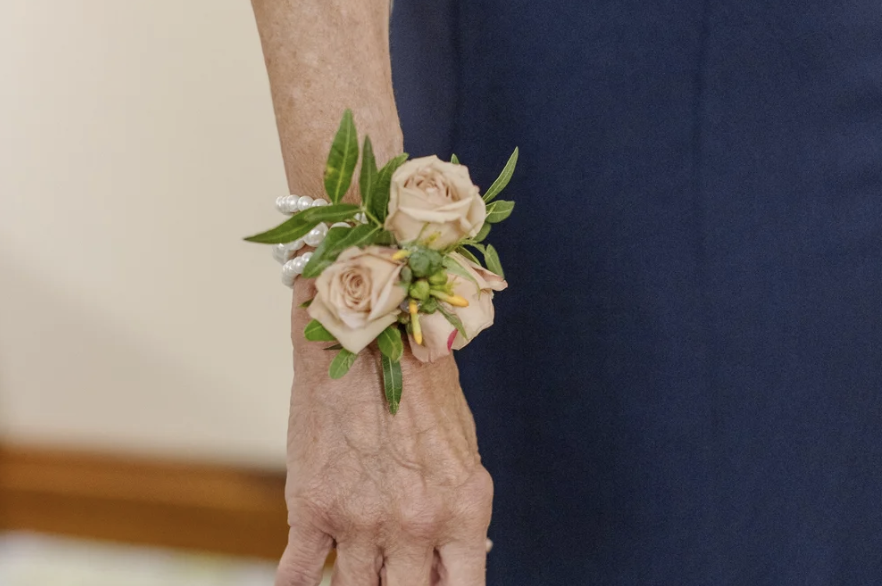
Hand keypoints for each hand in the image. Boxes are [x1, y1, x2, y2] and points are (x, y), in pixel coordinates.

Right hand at [275, 282, 493, 585]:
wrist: (366, 334)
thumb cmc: (420, 384)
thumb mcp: (461, 448)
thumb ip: (459, 509)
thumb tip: (464, 555)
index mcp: (463, 511)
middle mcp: (415, 525)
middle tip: (387, 576)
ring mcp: (362, 521)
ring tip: (351, 573)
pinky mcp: (312, 508)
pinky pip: (299, 578)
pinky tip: (305, 583)